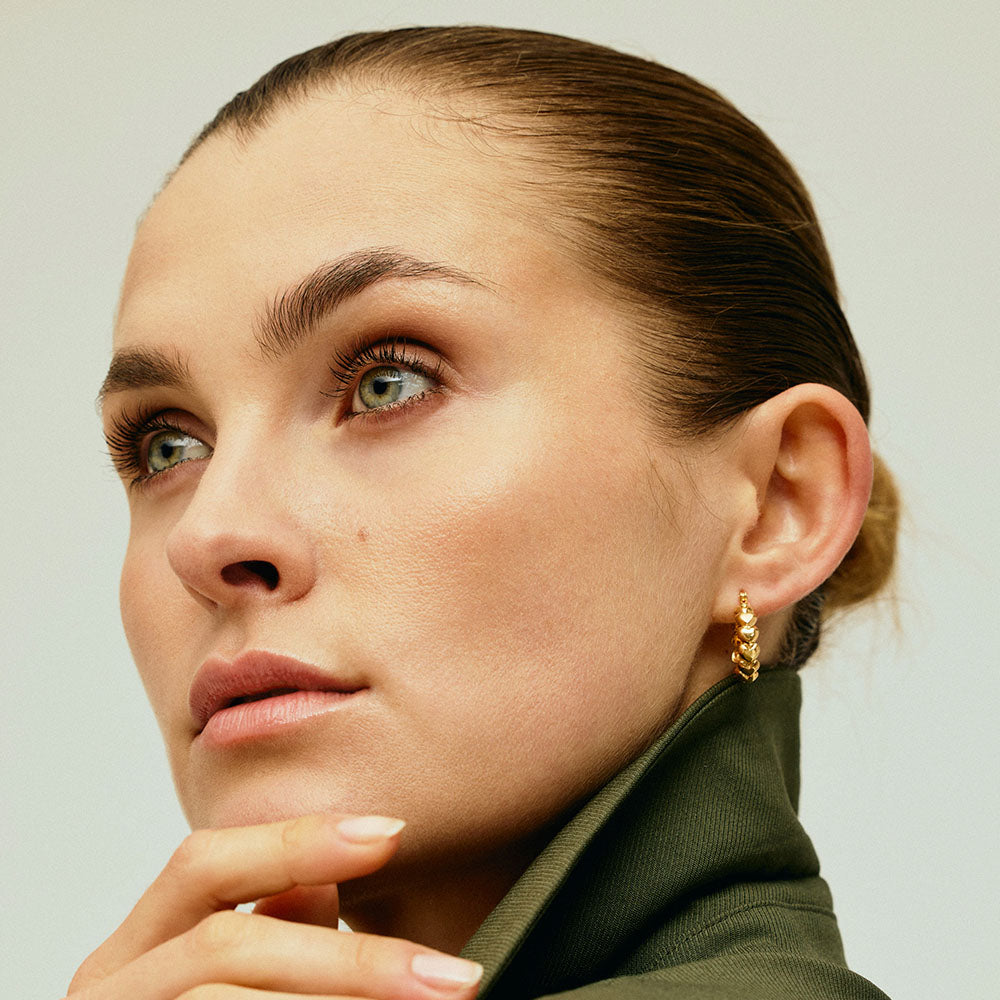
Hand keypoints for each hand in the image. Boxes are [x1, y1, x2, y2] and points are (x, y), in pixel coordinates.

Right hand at [66, 813, 483, 999]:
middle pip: (224, 946)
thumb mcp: (232, 987)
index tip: (392, 834)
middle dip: (351, 960)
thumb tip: (325, 878)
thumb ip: (271, 936)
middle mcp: (108, 998)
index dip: (296, 842)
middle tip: (453, 979)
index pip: (202, 865)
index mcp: (132, 956)